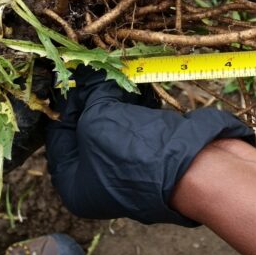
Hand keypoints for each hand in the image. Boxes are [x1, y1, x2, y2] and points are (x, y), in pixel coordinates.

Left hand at [45, 67, 253, 223]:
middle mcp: (101, 181)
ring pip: (118, 124)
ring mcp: (131, 169)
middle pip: (90, 128)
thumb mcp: (98, 119)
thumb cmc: (135, 153)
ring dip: (119, 97)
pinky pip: (140, 126)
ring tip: (121, 71)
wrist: (196, 168)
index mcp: (76, 185)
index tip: (72, 74)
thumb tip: (88, 73)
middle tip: (98, 69)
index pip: (59, 134)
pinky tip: (141, 85)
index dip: (64, 101)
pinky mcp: (157, 156)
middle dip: (95, 96)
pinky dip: (139, 105)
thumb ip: (89, 93)